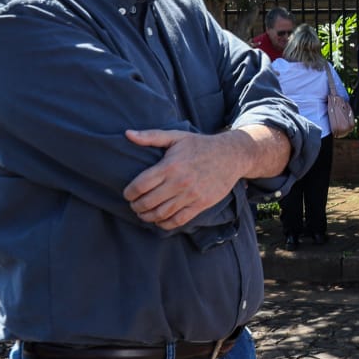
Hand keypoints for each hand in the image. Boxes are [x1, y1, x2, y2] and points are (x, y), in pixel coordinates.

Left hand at [123, 128, 245, 229]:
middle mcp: (179, 182)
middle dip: (136, 206)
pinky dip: (165, 224)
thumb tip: (127, 134)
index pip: (141, 185)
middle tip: (134, 205)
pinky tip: (160, 220)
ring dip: (148, 217)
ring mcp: (191, 195)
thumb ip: (151, 136)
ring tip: (144, 213)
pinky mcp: (201, 204)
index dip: (129, 193)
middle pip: (148, 202)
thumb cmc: (200, 145)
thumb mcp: (176, 136)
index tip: (128, 194)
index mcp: (170, 166)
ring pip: (162, 213)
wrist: (231, 155)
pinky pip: (179, 220)